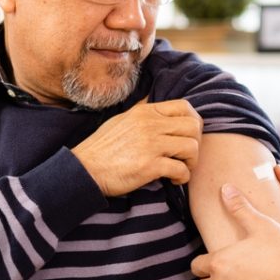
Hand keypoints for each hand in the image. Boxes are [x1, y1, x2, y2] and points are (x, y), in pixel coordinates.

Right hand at [72, 98, 201, 196]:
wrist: (84, 170)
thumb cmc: (102, 148)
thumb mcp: (121, 119)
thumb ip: (141, 110)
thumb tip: (153, 99)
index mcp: (144, 111)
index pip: (184, 106)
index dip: (193, 122)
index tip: (188, 136)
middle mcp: (150, 124)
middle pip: (193, 126)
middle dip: (196, 142)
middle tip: (186, 156)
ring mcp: (150, 144)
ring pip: (192, 147)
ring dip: (191, 161)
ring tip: (180, 168)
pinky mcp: (149, 166)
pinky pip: (181, 169)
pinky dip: (182, 177)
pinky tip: (172, 180)